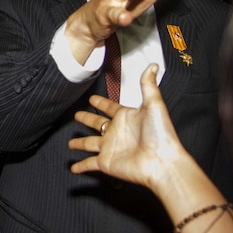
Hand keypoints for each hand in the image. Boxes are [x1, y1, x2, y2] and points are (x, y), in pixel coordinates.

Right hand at [69, 64, 187, 190]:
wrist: (161, 161)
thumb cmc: (161, 134)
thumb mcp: (154, 104)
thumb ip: (148, 85)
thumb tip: (153, 65)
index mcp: (125, 118)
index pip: (109, 108)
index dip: (100, 103)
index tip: (92, 99)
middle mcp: (116, 132)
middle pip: (97, 124)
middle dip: (86, 119)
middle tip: (77, 116)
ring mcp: (109, 148)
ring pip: (89, 144)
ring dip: (80, 143)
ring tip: (70, 143)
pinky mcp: (105, 162)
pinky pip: (89, 163)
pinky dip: (80, 165)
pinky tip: (72, 167)